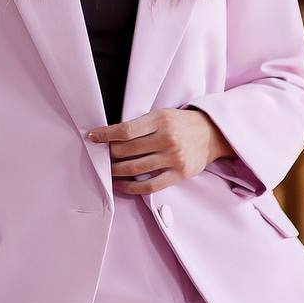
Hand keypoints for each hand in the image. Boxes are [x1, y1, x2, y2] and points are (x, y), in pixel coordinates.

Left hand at [87, 106, 230, 194]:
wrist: (211, 133)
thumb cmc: (180, 123)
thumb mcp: (162, 115)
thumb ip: (141, 125)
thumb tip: (111, 137)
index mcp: (160, 120)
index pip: (126, 130)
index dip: (105, 134)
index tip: (92, 136)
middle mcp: (167, 139)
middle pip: (128, 151)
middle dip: (110, 154)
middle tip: (101, 155)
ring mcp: (174, 158)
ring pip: (135, 169)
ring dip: (116, 171)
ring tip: (108, 169)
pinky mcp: (179, 174)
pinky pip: (150, 186)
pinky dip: (131, 187)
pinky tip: (121, 184)